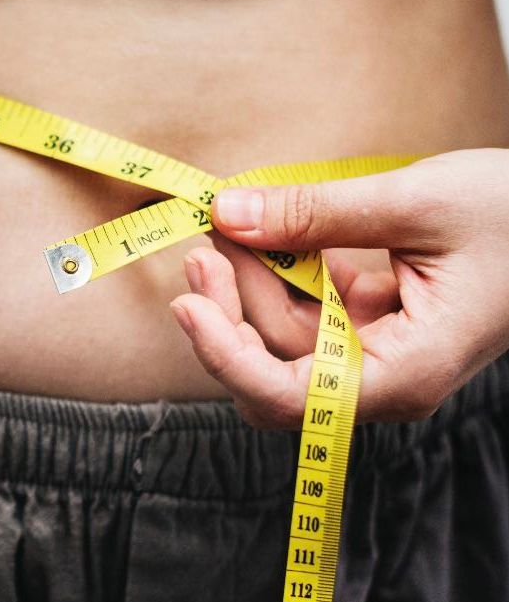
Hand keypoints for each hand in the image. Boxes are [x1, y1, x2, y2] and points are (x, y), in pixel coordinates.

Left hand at [169, 148, 508, 426]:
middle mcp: (381, 376)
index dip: (226, 356)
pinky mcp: (367, 322)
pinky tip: (261, 230)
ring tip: (228, 220)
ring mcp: (372, 350)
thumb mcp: (414, 203)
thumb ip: (315, 214)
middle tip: (204, 240)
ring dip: (247, 279)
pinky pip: (304, 307)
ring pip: (280, 334)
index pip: (286, 397)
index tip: (187, 304)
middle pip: (271, 367)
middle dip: (229, 307)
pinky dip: (278, 269)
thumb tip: (227, 212)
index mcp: (403, 373)